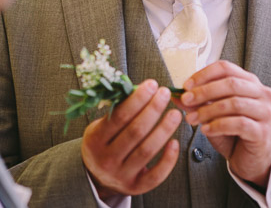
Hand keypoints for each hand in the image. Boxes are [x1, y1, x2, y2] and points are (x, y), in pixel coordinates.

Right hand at [81, 79, 181, 199]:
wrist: (97, 177)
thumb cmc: (103, 143)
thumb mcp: (101, 126)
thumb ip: (118, 110)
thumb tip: (142, 88)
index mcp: (95, 139)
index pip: (119, 116)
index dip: (137, 99)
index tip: (152, 84)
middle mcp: (106, 159)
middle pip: (135, 132)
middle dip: (153, 110)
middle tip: (165, 93)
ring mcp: (120, 175)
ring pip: (147, 150)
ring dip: (164, 130)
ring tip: (175, 113)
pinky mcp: (135, 187)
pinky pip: (155, 175)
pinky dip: (168, 159)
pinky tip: (175, 142)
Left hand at [176, 61, 270, 187]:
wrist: (251, 160)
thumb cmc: (233, 133)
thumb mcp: (212, 114)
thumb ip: (198, 103)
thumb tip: (176, 94)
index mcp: (249, 82)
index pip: (225, 68)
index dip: (204, 75)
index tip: (186, 86)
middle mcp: (261, 93)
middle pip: (231, 83)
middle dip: (204, 91)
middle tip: (186, 100)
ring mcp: (265, 112)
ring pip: (234, 103)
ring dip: (208, 110)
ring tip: (192, 119)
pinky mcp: (263, 132)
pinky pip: (239, 124)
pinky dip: (218, 125)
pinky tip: (205, 130)